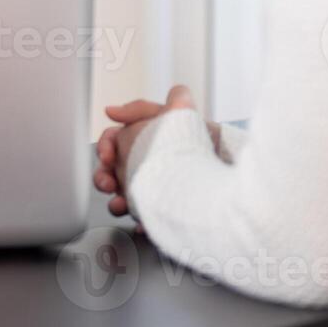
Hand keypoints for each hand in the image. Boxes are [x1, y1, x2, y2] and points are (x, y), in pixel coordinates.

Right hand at [93, 85, 213, 217]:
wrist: (224, 165)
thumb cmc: (201, 139)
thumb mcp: (179, 112)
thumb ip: (147, 105)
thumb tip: (113, 110)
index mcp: (140, 139)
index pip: (112, 141)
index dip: (105, 146)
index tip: (108, 155)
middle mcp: (140, 163)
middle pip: (110, 171)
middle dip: (103, 177)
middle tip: (108, 182)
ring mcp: (147, 186)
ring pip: (120, 196)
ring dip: (115, 201)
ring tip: (120, 204)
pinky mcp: (157, 206)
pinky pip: (143, 217)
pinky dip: (140, 220)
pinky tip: (141, 221)